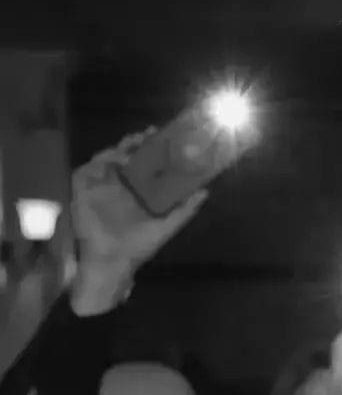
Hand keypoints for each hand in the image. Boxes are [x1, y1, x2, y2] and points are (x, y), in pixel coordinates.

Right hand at [66, 135, 209, 314]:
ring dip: (120, 149)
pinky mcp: (82, 191)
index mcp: (136, 190)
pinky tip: (116, 161)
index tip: (164, 136)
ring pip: (105, 158)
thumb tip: (205, 191)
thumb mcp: (167, 225)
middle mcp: (117, 185)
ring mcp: (99, 187)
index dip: (152, 150)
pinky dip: (100, 163)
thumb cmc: (140, 245)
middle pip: (124, 156)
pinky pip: (86, 170)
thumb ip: (185, 208)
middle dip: (136, 143)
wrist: (113, 260)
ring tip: (136, 144)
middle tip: (150, 133)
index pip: (143, 164)